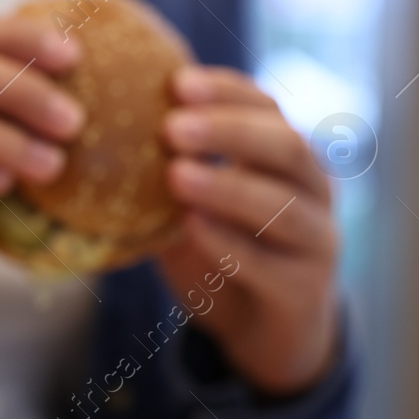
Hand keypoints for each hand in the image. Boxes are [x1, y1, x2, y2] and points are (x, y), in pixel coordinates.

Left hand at [157, 66, 339, 396]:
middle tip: (172, 127)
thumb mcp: (193, 210)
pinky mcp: (304, 290)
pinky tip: (191, 228)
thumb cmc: (225, 258)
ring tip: (175, 175)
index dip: (228, 92)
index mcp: (288, 161)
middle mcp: (313, 193)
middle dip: (228, 132)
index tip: (178, 82)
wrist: (266, 336)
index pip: (268, 109)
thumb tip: (101, 135)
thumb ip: (169, 177)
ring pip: (284, 205)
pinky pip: (270, 263)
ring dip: (227, 186)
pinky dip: (230, 244)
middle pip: (286, 147)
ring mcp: (317, 241)